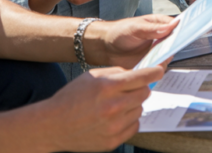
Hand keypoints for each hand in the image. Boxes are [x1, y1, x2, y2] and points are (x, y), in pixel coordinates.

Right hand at [42, 66, 163, 151]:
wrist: (52, 125)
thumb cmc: (70, 98)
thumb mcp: (91, 76)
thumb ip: (117, 72)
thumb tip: (138, 73)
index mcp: (107, 87)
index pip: (143, 77)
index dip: (154, 72)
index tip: (158, 71)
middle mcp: (113, 106)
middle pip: (145, 93)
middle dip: (140, 89)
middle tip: (128, 90)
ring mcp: (114, 126)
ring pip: (140, 110)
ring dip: (132, 106)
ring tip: (114, 106)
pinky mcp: (113, 140)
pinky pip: (134, 126)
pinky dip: (128, 121)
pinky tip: (113, 118)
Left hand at [86, 14, 177, 67]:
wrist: (106, 47)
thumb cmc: (119, 32)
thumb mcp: (135, 28)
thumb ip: (152, 29)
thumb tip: (170, 27)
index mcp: (160, 24)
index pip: (176, 26)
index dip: (183, 29)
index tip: (186, 33)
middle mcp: (161, 38)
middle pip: (175, 42)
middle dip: (176, 45)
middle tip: (173, 48)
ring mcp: (157, 51)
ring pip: (168, 56)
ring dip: (166, 58)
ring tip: (160, 59)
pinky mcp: (151, 63)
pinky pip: (159, 66)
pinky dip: (157, 68)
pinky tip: (153, 68)